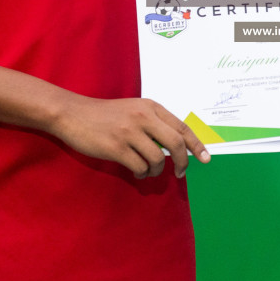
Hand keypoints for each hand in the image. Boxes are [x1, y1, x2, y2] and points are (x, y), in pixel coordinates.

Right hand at [50, 94, 210, 178]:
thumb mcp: (133, 109)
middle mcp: (143, 117)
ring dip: (156, 171)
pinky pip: (139, 167)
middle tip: (181, 173)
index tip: (206, 158)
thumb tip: (176, 147)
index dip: (197, 145)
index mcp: (150, 107)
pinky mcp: (116, 147)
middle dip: (183, 162)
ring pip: (157, 159)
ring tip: (147, 171)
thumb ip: (153, 123)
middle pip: (176, 144)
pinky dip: (141, 173)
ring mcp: (129, 132)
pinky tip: (136, 171)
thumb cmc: (104, 115)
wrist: (73, 114)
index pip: (182, 127)